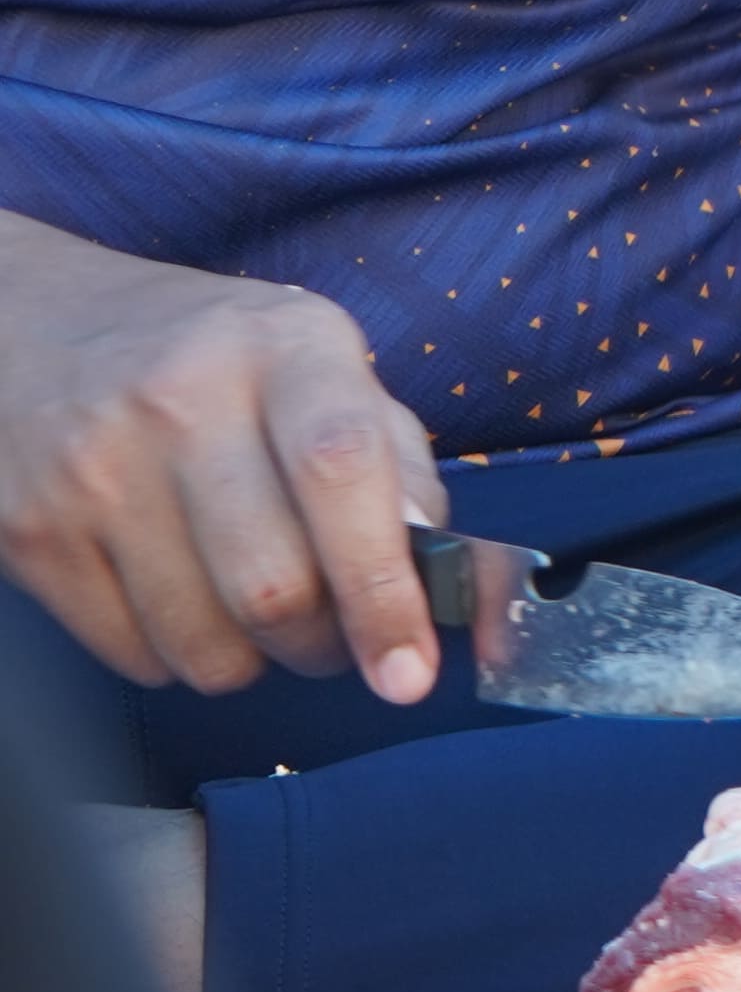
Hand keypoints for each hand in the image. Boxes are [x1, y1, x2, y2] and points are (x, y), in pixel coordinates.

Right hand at [0, 217, 448, 702]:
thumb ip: (396, 463)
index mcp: (282, 348)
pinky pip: (132, 652)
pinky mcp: (29, 531)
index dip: (386, 587)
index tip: (411, 667)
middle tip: (339, 637)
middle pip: (272, 586)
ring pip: (203, 642)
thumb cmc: (206, 358)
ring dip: (253, 659)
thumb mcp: (320, 364)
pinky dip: (178, 654)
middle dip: (327, 644)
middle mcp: (180, 401)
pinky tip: (182, 595)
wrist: (27, 324)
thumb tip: (448, 574)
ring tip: (259, 611)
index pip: (344, 473)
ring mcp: (93, 469)